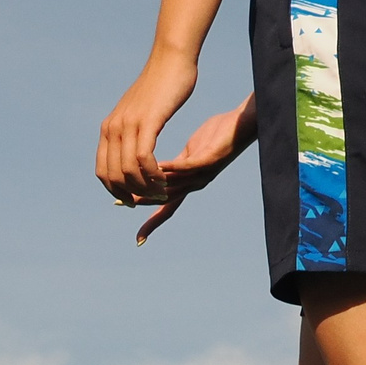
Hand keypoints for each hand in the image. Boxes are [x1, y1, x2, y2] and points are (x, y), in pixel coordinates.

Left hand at [94, 53, 198, 205]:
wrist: (171, 60)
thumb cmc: (160, 88)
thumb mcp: (139, 113)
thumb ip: (130, 131)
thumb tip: (128, 148)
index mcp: (108, 129)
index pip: (102, 172)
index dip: (116, 191)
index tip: (134, 199)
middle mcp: (113, 128)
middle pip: (113, 175)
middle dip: (131, 193)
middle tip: (151, 198)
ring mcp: (129, 124)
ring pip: (128, 170)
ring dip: (145, 186)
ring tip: (161, 190)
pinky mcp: (148, 121)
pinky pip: (144, 157)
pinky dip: (153, 173)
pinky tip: (164, 177)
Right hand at [132, 95, 255, 243]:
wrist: (242, 124)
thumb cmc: (216, 135)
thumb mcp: (190, 153)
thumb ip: (175, 165)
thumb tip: (158, 171)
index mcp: (189, 183)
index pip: (167, 209)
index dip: (153, 223)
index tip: (139, 239)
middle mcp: (196, 183)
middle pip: (167, 201)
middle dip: (145, 204)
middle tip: (124, 205)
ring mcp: (203, 173)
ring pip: (175, 185)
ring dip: (154, 186)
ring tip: (134, 185)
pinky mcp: (210, 159)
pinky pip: (188, 166)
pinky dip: (172, 167)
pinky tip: (158, 165)